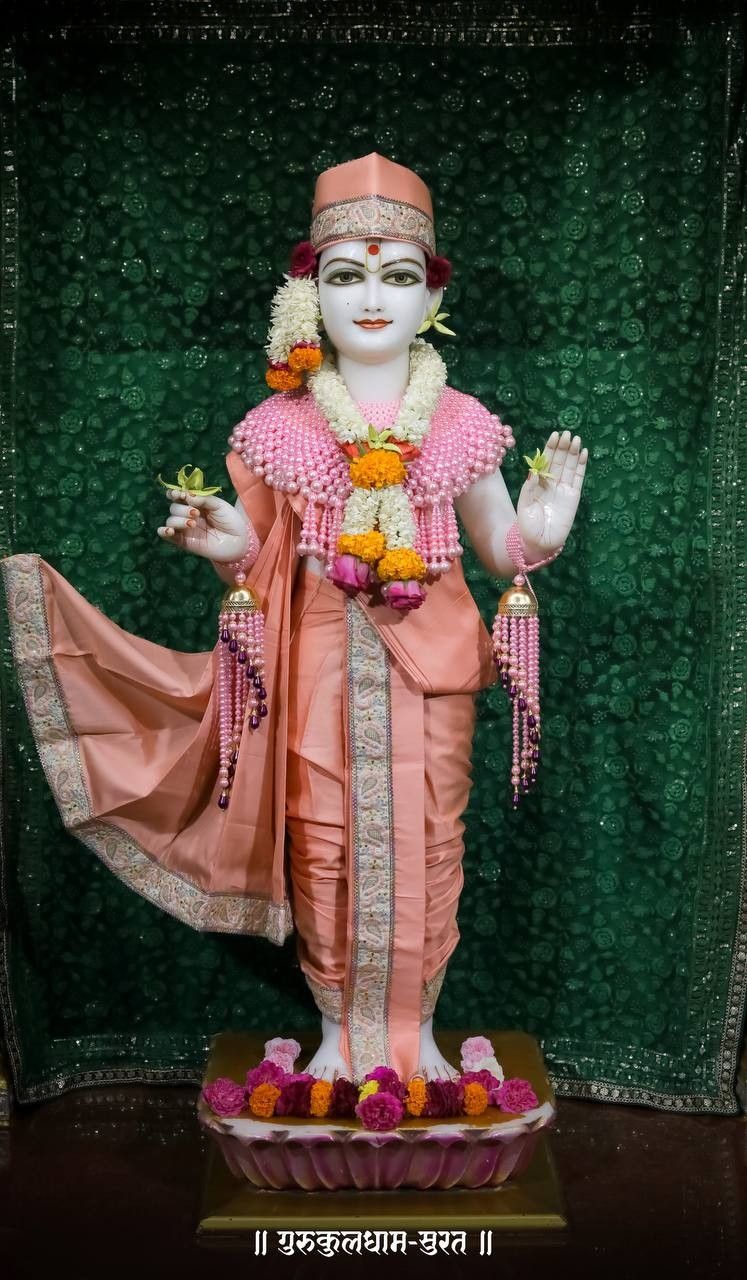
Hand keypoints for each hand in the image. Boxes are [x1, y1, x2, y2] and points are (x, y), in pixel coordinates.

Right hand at [156, 489, 249, 562]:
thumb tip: (187, 496)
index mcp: (196, 504)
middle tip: (196, 513)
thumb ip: (203, 499)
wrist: (239, 542)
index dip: (176, 494)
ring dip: (178, 520)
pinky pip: (168, 537)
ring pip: (171, 520)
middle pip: (174, 507)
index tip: (180, 494)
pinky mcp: (184, 542)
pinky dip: (164, 532)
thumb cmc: (231, 521)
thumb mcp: (219, 505)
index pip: (179, 496)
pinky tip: (169, 530)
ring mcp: (186, 529)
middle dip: (182, 509)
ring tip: (193, 524)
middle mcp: (188, 515)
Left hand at [516, 430, 587, 553]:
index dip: (550, 449)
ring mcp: (563, 489)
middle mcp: (552, 484)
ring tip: (576, 438)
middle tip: (567, 433)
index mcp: (538, 483)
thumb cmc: (527, 527)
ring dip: (573, 452)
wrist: (538, 544)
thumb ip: (529, 488)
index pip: (546, 462)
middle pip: (559, 461)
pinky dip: (582, 466)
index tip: (554, 435)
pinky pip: (578, 478)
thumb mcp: (524, 506)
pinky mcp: (574, 497)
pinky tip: (584, 453)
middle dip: (563, 447)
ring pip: (569, 467)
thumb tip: (533, 471)